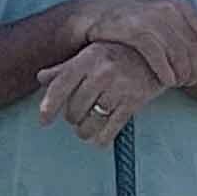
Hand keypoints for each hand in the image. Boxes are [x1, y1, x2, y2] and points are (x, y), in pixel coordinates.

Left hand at [33, 40, 164, 146]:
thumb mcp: (90, 55)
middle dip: (72, 117)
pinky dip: (102, 139)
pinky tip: (99, 140)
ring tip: (84, 130)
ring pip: (91, 122)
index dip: (49, 105)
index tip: (43, 121)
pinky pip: (111, 129)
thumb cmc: (117, 55)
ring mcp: (118, 88)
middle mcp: (102, 73)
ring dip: (84, 131)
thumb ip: (66, 68)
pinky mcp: (133, 102)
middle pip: (75, 108)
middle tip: (75, 117)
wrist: (155, 56)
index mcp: (87, 59)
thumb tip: (41, 78)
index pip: (61, 85)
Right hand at [62, 0, 196, 88]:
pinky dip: (166, 73)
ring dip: (182, 74)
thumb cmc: (128, 16)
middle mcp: (168, 9)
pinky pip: (159, 58)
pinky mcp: (135, 31)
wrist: (90, 12)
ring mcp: (151, 19)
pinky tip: (165, 82)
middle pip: (195, 48)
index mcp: (178, 5)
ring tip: (177, 84)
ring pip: (180, 55)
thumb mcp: (158, 11)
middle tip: (191, 82)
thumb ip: (183, 19)